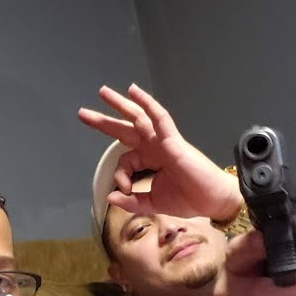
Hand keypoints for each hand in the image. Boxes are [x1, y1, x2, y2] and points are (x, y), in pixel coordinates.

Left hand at [77, 84, 241, 220]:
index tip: (124, 191)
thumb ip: (132, 201)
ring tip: (103, 92)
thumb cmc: (189, 199)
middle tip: (83, 113)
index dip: (119, 175)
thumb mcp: (153, 204)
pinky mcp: (174, 141)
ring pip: (139, 118)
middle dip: (104, 121)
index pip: (125, 160)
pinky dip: (147, 104)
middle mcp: (155, 147)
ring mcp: (164, 142)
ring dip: (121, 104)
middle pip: (126, 129)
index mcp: (150, 160)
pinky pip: (160, 118)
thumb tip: (111, 196)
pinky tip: (134, 92)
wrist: (213, 201)